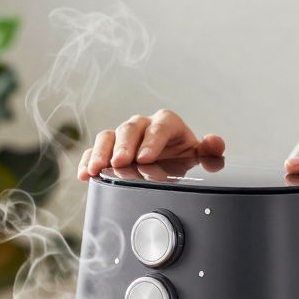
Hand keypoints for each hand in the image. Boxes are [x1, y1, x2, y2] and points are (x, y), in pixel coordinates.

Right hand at [77, 109, 224, 180]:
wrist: (168, 164)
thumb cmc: (181, 157)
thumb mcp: (197, 156)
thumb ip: (209, 152)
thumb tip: (214, 142)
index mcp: (166, 123)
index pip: (159, 127)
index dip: (152, 141)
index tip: (146, 158)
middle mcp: (142, 126)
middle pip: (130, 129)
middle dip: (124, 146)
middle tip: (121, 162)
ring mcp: (122, 137)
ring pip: (108, 137)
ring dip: (100, 152)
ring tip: (96, 168)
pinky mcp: (107, 149)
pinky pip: (93, 150)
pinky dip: (87, 161)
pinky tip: (84, 174)